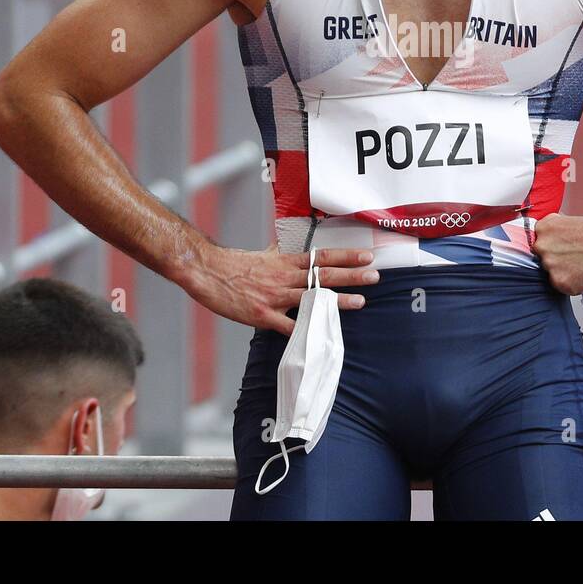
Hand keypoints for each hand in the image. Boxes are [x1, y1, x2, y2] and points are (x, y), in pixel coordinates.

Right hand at [184, 243, 376, 335]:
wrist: (208, 272)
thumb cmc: (234, 264)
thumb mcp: (263, 255)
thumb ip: (280, 254)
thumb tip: (291, 248)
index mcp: (285, 262)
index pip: (322, 257)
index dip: (346, 256)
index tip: (366, 255)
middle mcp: (284, 277)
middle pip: (323, 276)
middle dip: (352, 276)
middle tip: (374, 275)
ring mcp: (275, 297)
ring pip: (312, 298)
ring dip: (338, 301)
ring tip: (361, 301)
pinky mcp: (263, 315)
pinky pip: (289, 325)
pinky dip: (305, 330)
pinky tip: (322, 336)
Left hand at [533, 212, 582, 296]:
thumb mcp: (571, 223)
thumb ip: (557, 235)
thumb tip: (553, 245)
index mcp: (543, 228)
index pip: (538, 243)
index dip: (551, 248)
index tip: (560, 251)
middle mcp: (542, 246)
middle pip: (543, 259)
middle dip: (557, 261)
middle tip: (574, 259)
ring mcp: (549, 265)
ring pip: (552, 274)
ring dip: (565, 273)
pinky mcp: (560, 282)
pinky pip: (563, 287)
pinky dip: (574, 284)